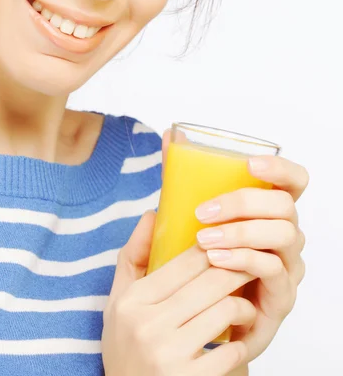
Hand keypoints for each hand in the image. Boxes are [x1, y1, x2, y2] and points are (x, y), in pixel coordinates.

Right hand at [102, 215, 257, 375]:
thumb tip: (152, 214)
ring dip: (244, 307)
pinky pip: (231, 352)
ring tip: (245, 307)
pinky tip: (237, 341)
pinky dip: (241, 344)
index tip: (233, 244)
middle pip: (211, 282)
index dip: (217, 248)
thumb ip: (134, 255)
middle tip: (253, 266)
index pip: (186, 261)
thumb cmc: (126, 344)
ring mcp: (169, 354)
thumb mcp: (119, 298)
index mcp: (133, 299)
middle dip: (240, 270)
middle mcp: (149, 324)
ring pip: (226, 311)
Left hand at [194, 154, 308, 361]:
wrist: (191, 322)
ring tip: (203, 240)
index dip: (280, 168)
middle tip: (203, 212)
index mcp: (266, 214)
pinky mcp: (279, 297)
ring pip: (283, 235)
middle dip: (244, 202)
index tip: (250, 163)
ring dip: (241, 232)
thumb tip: (168, 136)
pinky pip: (273, 271)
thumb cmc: (192, 265)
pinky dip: (244, 260)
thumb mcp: (179, 217)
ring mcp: (285, 267)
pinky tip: (215, 261)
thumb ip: (176, 181)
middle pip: (285, 205)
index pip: (292, 182)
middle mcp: (282, 237)